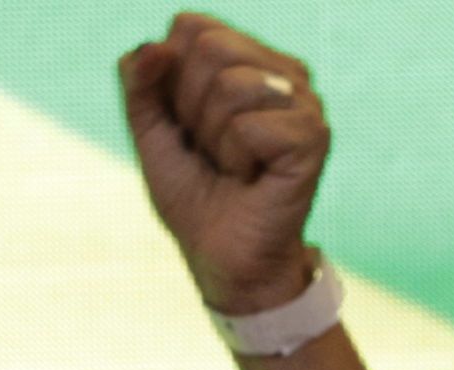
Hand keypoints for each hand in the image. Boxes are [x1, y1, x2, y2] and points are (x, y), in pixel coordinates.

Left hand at [121, 12, 324, 316]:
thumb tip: (156, 46)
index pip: (191, 26)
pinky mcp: (314, 136)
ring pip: (232, 85)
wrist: (223, 260)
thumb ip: (139, 82)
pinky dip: (236, 159)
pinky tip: (253, 178)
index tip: (188, 125)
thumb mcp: (151, 131)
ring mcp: (304, 101)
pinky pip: (249, 126)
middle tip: (210, 150)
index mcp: (248, 58)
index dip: (172, 79)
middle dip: (191, 107)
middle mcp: (282, 71)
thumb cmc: (194, 196)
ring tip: (232, 166)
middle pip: (211, 47)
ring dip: (214, 137)